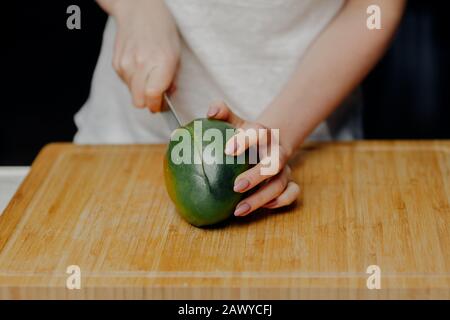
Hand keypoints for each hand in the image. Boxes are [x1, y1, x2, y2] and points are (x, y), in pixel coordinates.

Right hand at [108, 0, 179, 111]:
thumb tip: (166, 98)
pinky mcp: (116, 63)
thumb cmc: (162, 32)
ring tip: (148, 76)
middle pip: (139, 100)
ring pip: (132, 94)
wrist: (139, 10)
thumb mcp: (176, 54)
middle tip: (156, 97)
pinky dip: (132, 81)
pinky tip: (138, 67)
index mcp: (161, 61)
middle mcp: (142, 63)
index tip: (160, 106)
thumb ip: (171, 79)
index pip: (152, 95)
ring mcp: (126, 63)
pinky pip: (125, 83)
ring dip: (140, 91)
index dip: (157, 106)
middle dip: (148, 103)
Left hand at [207, 101, 299, 216]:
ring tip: (238, 210)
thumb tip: (210, 112)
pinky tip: (262, 208)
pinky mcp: (288, 181)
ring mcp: (284, 168)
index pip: (258, 132)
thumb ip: (220, 112)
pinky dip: (280, 201)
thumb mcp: (232, 121)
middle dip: (257, 176)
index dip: (245, 140)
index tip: (228, 150)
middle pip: (274, 163)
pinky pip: (292, 193)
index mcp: (263, 134)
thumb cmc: (241, 134)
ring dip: (261, 198)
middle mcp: (277, 151)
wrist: (265, 143)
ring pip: (280, 184)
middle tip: (236, 186)